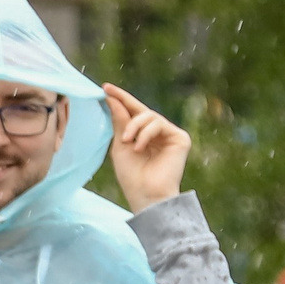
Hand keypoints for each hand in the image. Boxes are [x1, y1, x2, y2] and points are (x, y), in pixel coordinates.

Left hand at [103, 83, 188, 211]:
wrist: (146, 195)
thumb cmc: (132, 176)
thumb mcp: (120, 145)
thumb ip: (120, 121)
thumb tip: (112, 97)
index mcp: (142, 136)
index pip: (132, 113)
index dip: (120, 99)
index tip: (105, 88)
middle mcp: (157, 134)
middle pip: (141, 110)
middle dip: (124, 102)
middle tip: (108, 96)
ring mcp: (169, 135)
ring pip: (149, 115)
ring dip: (134, 125)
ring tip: (127, 141)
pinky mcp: (180, 138)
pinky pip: (159, 123)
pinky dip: (146, 133)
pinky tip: (139, 147)